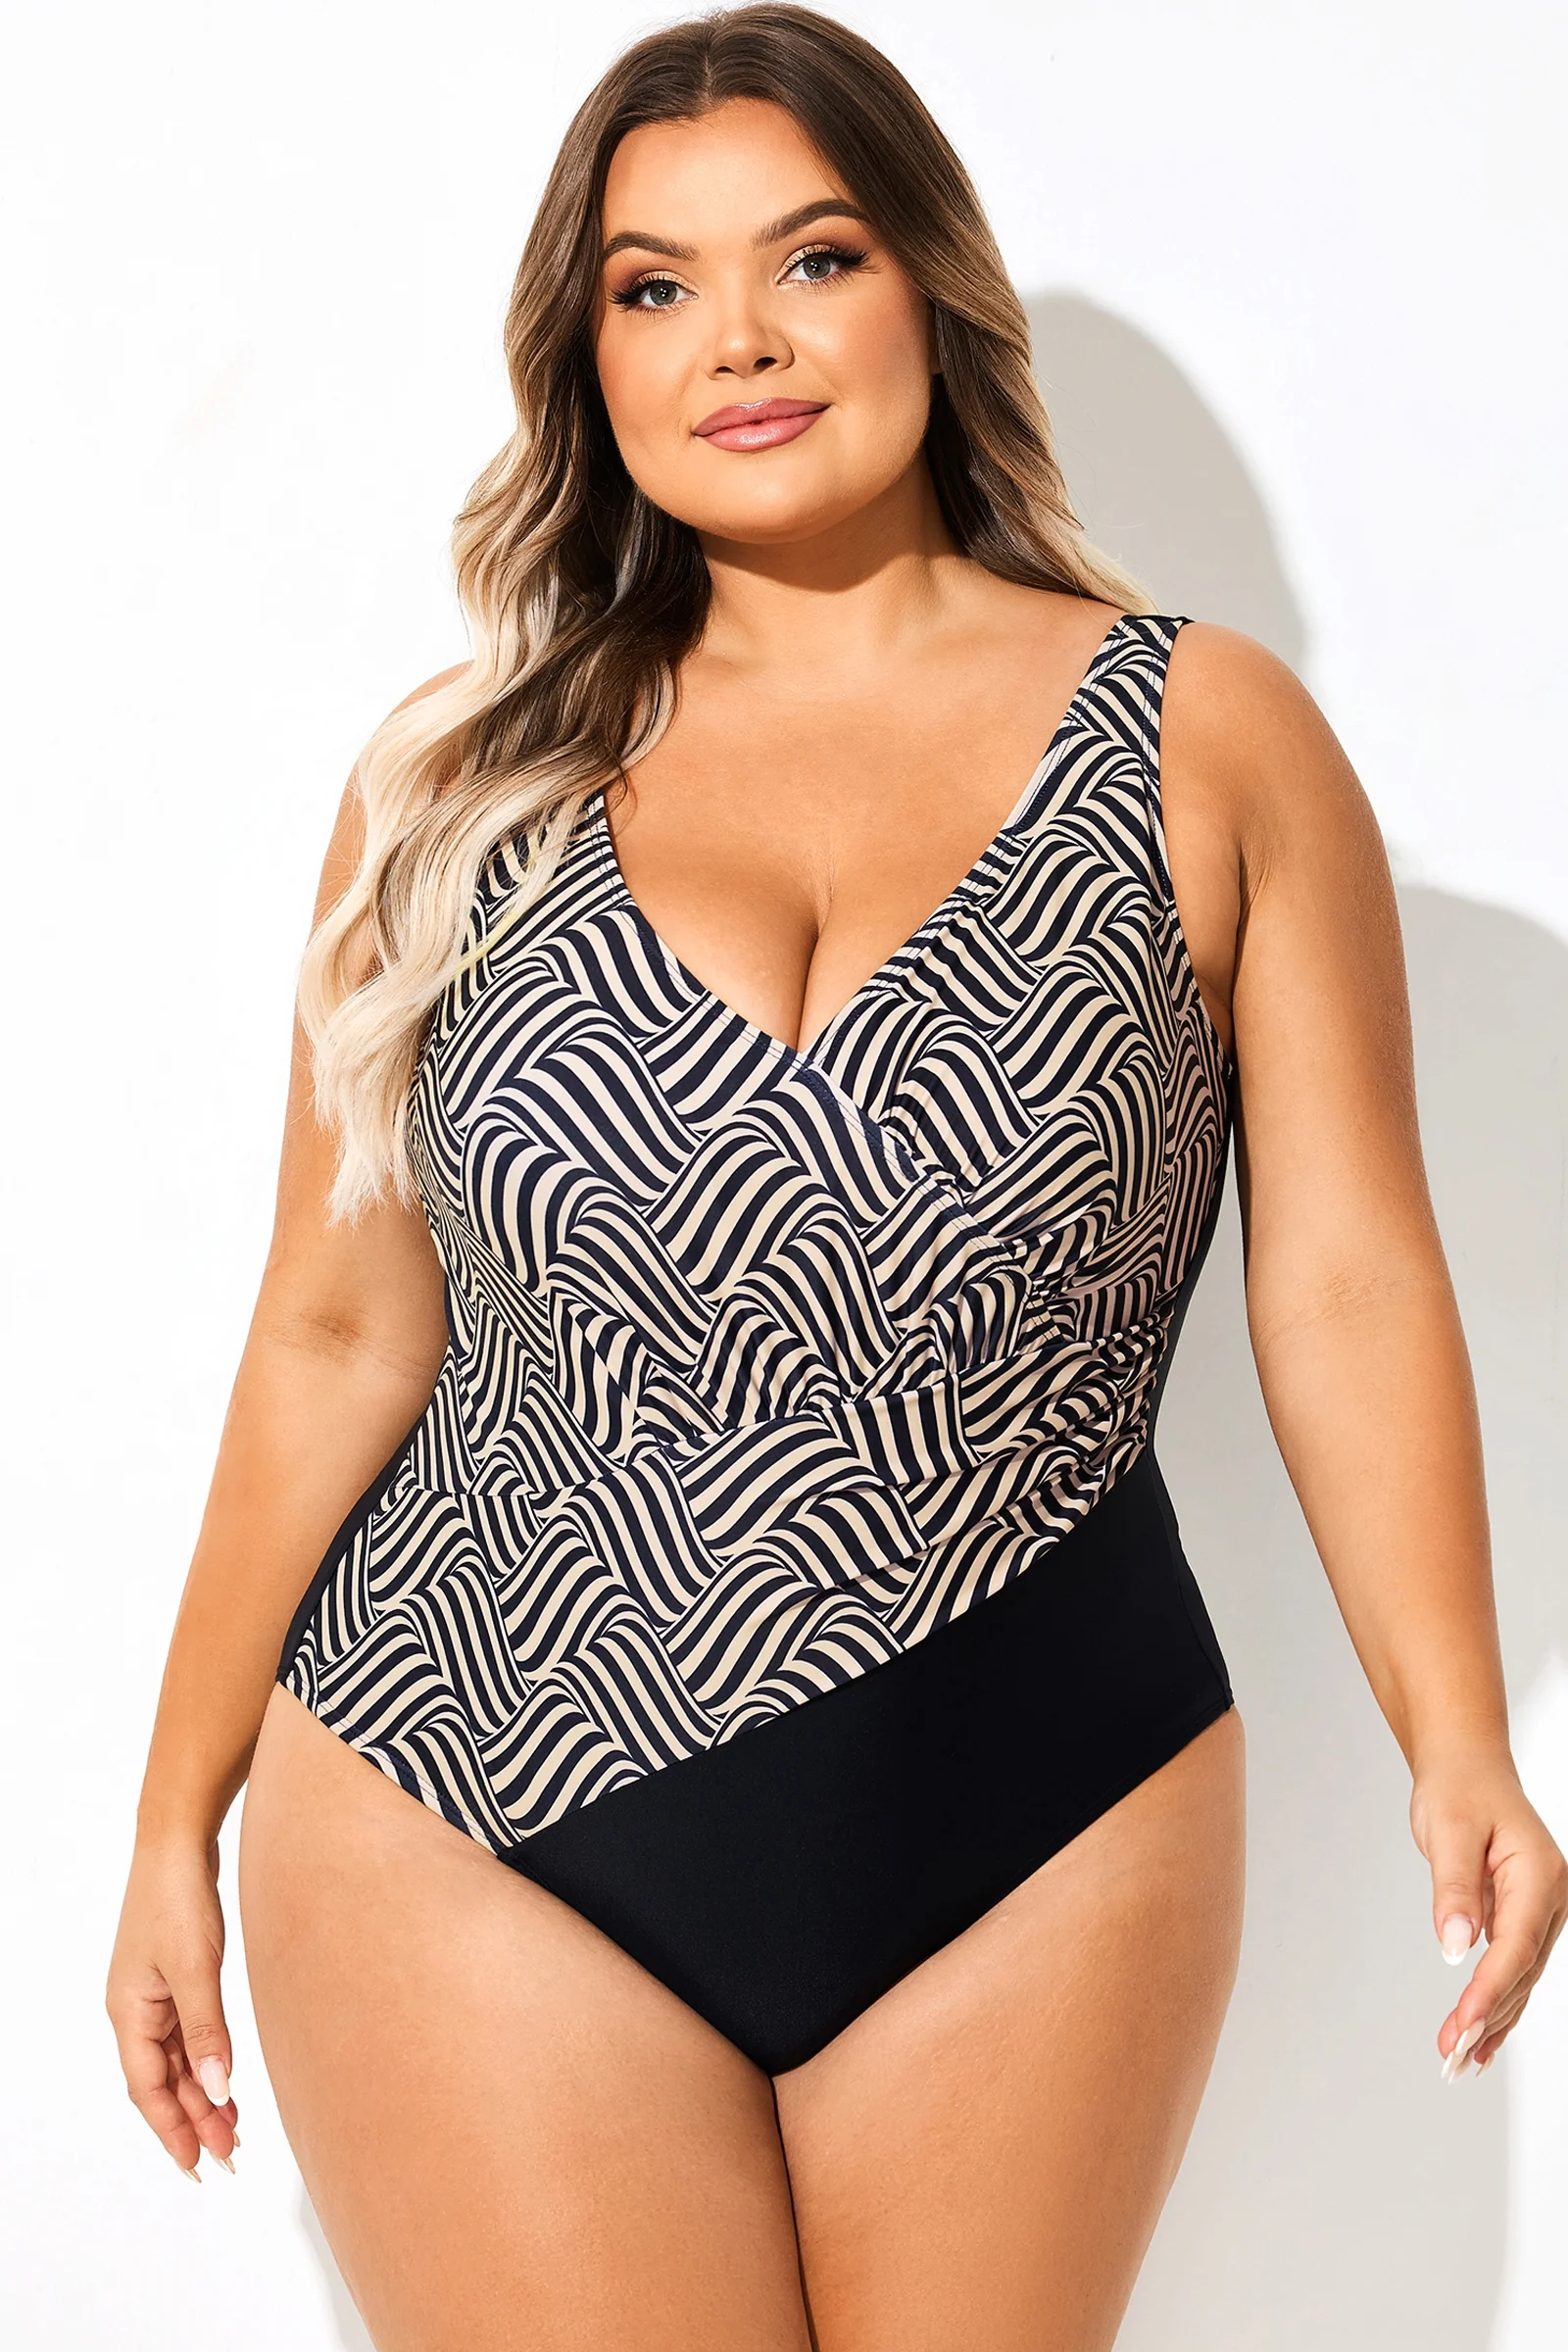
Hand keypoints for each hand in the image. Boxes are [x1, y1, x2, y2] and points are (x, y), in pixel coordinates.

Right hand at [106, 1835, 240, 2177]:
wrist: (180, 1841)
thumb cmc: (179, 1899)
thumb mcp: (196, 1969)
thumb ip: (206, 2033)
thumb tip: (218, 2092)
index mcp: (129, 2012)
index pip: (147, 2089)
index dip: (173, 2130)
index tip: (198, 2165)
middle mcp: (136, 2010)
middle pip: (162, 2081)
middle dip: (194, 2120)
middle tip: (229, 2156)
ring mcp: (155, 1994)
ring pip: (176, 2061)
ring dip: (203, 2094)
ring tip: (234, 2129)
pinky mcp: (176, 1978)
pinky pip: (187, 2035)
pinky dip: (206, 2060)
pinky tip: (227, 2079)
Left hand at [1411, 1754, 1567, 2080]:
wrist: (1466, 1766)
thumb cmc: (1459, 1789)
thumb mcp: (1449, 1830)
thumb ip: (1454, 1889)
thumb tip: (1456, 1948)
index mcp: (1540, 1875)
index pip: (1516, 1946)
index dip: (1490, 1990)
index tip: (1464, 2024)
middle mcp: (1549, 1899)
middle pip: (1520, 1971)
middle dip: (1488, 2018)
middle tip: (1451, 2057)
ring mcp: (1540, 1911)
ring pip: (1519, 1978)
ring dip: (1492, 2020)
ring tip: (1458, 2061)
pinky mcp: (1522, 1917)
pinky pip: (1513, 1968)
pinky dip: (1497, 2002)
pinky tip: (1481, 2038)